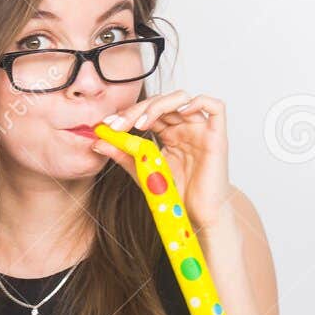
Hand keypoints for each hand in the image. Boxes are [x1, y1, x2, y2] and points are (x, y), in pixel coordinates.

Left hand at [89, 90, 231, 233]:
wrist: (197, 216)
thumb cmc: (177, 195)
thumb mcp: (143, 172)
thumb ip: (123, 155)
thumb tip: (97, 141)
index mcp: (169, 132)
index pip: (147, 111)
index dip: (127, 113)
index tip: (107, 125)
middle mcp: (184, 127)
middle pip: (161, 102)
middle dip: (136, 110)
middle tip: (118, 124)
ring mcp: (200, 130)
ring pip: (182, 98)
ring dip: (158, 105)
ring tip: (141, 123)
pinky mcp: (217, 136)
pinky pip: (215, 107)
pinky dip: (197, 102)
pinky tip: (180, 112)